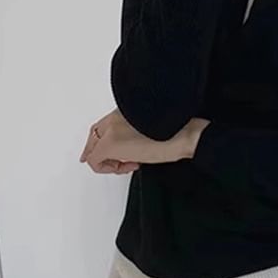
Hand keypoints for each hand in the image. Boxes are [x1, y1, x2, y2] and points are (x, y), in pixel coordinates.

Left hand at [80, 111, 210, 173]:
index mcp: (126, 109)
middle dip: (102, 154)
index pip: (104, 125)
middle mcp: (115, 117)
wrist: (185, 134)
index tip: (112, 152)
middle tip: (116, 164)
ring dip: (109, 161)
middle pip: (94, 136)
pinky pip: (95, 161)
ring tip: (131, 162)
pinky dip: (108, 168)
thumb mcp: (154, 126)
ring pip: (93, 149)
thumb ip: (137, 129)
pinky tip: (130, 165)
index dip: (104, 141)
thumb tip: (134, 144)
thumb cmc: (178, 131)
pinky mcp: (110, 145)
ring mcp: (111, 130)